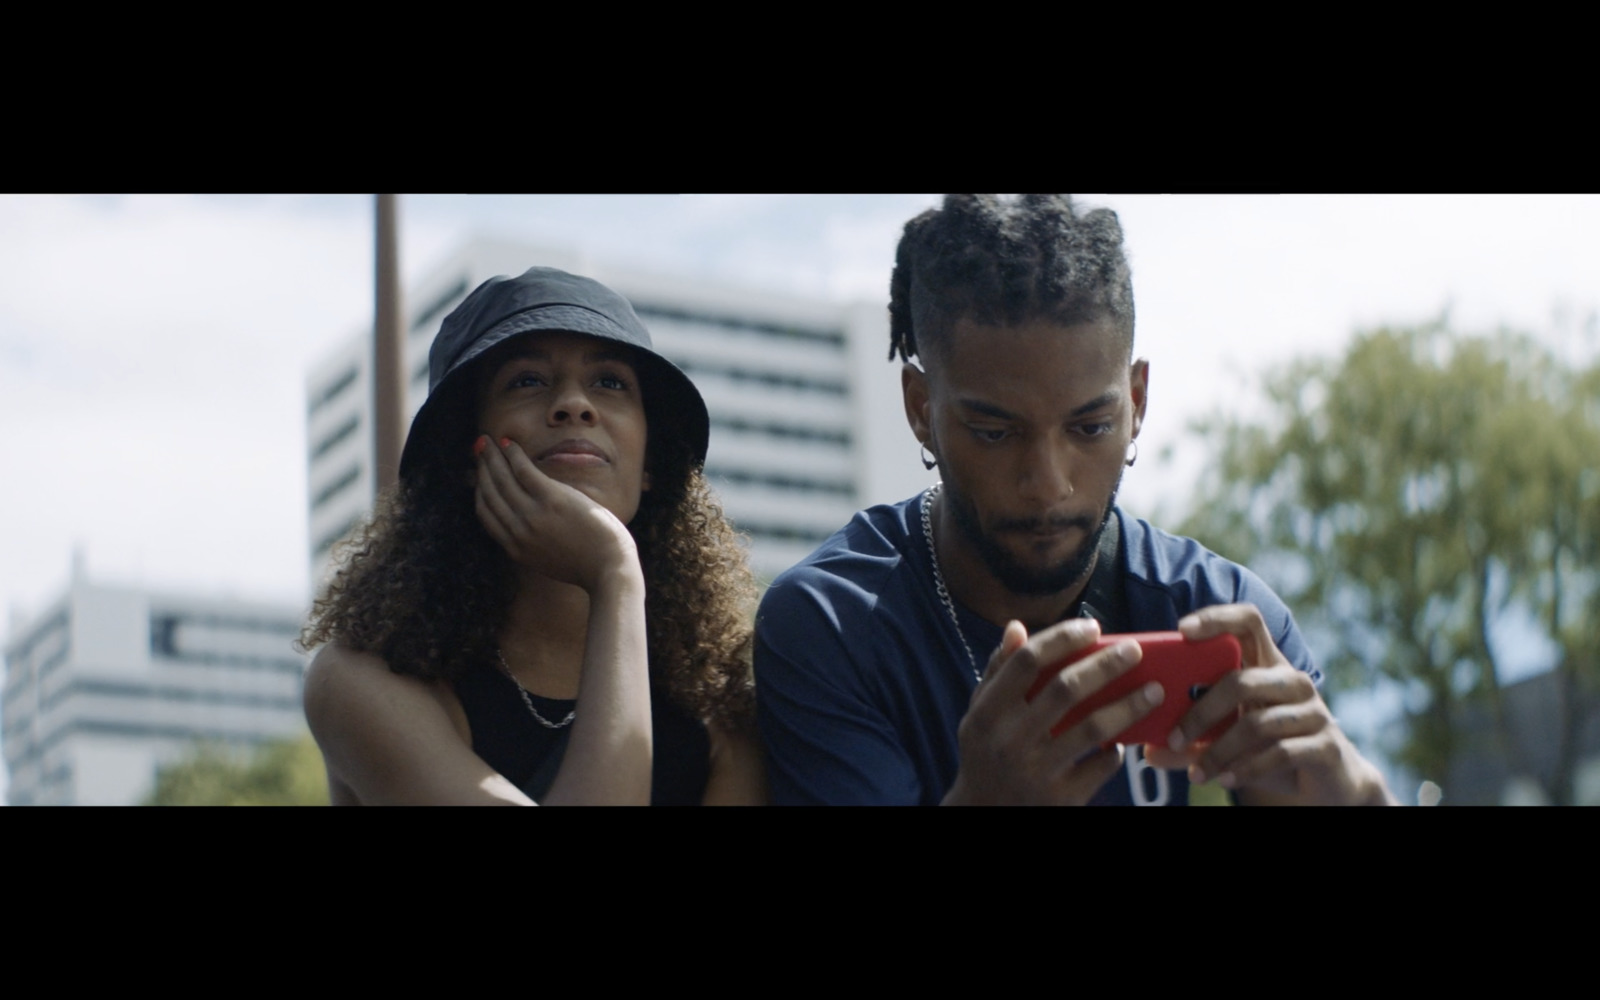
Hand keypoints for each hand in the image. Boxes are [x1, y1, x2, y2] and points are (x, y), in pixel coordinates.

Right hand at [474, 435, 638, 592]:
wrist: (609, 568)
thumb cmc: (588, 564)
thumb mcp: (550, 559)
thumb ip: (534, 543)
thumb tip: (529, 525)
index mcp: (515, 548)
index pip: (486, 514)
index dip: (480, 490)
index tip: (480, 474)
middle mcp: (518, 531)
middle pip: (490, 493)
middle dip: (482, 468)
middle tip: (479, 449)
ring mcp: (533, 516)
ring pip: (502, 479)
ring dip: (492, 456)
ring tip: (486, 441)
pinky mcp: (552, 500)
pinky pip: (523, 471)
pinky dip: (513, 455)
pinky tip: (508, 443)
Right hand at [943, 618, 1165, 805]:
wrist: (985, 816)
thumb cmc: (986, 755)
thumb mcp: (979, 714)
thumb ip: (998, 673)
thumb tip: (1016, 628)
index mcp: (988, 712)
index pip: (1027, 661)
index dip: (1062, 638)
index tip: (1092, 627)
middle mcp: (1010, 739)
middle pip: (1066, 688)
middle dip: (1106, 665)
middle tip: (1135, 651)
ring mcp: (1036, 771)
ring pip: (1093, 728)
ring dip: (1128, 706)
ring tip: (1155, 691)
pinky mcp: (1060, 799)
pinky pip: (1100, 767)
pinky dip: (1116, 751)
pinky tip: (1123, 741)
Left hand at [1142, 604, 1393, 805]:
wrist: (1326, 782)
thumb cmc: (1269, 749)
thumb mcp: (1228, 741)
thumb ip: (1192, 742)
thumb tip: (1148, 752)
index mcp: (1268, 664)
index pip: (1248, 621)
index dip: (1216, 619)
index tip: (1182, 630)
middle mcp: (1293, 681)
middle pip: (1241, 680)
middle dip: (1201, 712)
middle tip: (1172, 738)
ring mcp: (1314, 711)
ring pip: (1256, 722)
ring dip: (1219, 751)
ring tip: (1196, 772)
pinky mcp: (1325, 744)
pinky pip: (1279, 752)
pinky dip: (1246, 768)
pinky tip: (1224, 779)